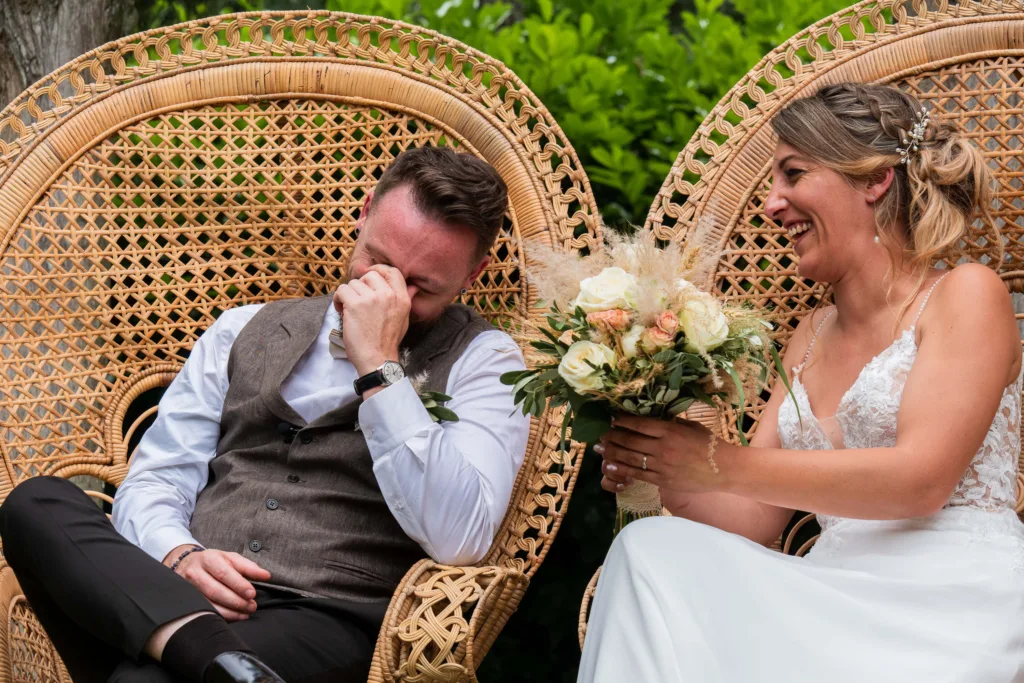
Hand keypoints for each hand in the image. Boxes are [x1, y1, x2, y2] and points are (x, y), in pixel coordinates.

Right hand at [163, 545, 270, 620]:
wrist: (187, 564)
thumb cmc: (214, 562)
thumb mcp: (230, 558)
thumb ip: (248, 567)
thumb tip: (266, 575)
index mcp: (209, 559)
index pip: (224, 573)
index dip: (239, 585)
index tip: (252, 594)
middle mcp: (196, 573)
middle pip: (216, 590)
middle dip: (236, 601)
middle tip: (252, 606)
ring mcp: (188, 589)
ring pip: (209, 603)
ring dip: (230, 611)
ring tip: (246, 613)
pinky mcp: (187, 601)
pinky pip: (204, 611)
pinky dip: (221, 616)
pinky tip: (234, 617)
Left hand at [333, 265, 410, 376]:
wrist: (377, 359)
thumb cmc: (387, 342)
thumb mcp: (404, 319)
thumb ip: (407, 300)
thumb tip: (414, 287)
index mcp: (402, 298)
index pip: (393, 271)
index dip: (379, 270)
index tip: (369, 278)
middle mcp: (388, 295)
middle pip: (370, 275)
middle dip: (361, 285)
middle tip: (357, 299)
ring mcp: (371, 299)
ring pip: (353, 283)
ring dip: (348, 295)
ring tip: (349, 310)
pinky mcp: (355, 305)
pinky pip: (342, 290)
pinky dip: (338, 300)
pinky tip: (341, 310)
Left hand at [595, 414, 728, 494]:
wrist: (725, 470)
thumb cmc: (709, 445)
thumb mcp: (690, 427)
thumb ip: (671, 423)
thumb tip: (652, 418)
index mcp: (671, 430)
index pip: (640, 424)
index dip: (623, 421)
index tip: (612, 419)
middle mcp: (664, 447)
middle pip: (630, 441)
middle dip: (612, 436)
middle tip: (600, 434)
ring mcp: (662, 466)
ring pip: (630, 458)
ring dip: (612, 452)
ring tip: (599, 449)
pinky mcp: (663, 480)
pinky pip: (638, 474)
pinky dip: (623, 469)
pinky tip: (611, 466)